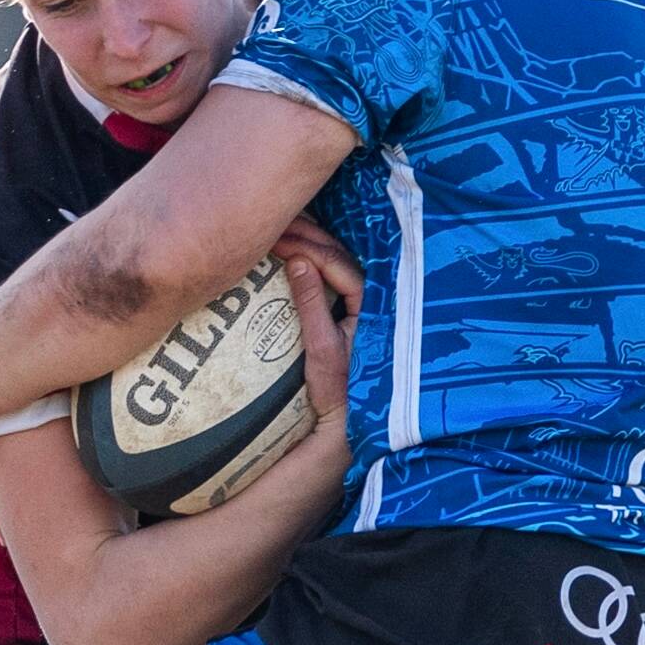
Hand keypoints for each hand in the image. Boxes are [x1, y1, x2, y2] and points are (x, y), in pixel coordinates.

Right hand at [278, 243, 354, 422]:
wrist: (347, 417)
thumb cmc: (338, 387)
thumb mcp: (321, 346)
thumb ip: (310, 303)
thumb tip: (295, 261)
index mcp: (371, 301)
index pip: (336, 262)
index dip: (306, 246)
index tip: (275, 239)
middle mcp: (371, 295)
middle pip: (337, 254)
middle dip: (306, 236)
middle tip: (273, 227)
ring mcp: (361, 301)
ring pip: (335, 260)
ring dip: (308, 243)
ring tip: (279, 231)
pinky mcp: (349, 308)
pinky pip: (331, 273)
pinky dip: (311, 259)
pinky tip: (291, 252)